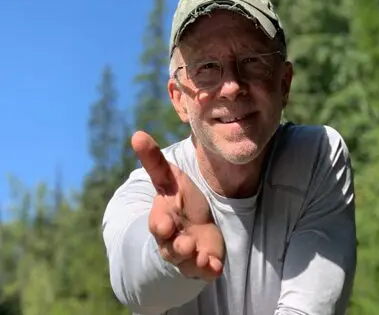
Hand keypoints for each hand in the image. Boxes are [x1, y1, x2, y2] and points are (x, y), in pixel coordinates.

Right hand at [131, 131, 224, 280]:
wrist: (195, 225)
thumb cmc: (181, 200)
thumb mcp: (170, 179)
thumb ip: (154, 161)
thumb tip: (137, 134)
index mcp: (163, 219)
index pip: (158, 224)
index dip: (161, 224)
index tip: (166, 222)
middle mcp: (172, 239)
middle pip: (170, 247)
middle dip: (177, 247)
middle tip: (186, 245)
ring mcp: (188, 253)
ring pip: (186, 262)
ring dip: (193, 260)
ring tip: (201, 256)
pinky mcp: (204, 261)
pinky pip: (204, 270)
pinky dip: (209, 270)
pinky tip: (216, 268)